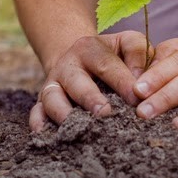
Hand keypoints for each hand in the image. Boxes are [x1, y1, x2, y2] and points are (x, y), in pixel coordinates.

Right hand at [29, 30, 152, 131]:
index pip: (106, 64)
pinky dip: (39, 123)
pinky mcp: (43, 100)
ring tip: (81, 129)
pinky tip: (48, 135)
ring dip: (64, 113)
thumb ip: (138, 54)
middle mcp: (68, 65)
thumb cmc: (112, 54)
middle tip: (106, 114)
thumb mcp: (126, 42)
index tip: (136, 99)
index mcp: (90, 48)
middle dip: (91, 99)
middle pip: (76, 82)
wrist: (80, 57)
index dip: (122, 81)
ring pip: (52, 97)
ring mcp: (53, 83)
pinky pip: (36, 112)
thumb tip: (141, 82)